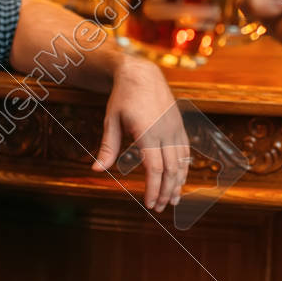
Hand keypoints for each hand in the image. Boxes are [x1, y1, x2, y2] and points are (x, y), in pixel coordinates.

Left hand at [91, 55, 188, 211]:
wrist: (141, 73)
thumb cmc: (123, 97)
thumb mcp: (110, 120)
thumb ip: (108, 147)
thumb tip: (96, 170)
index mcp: (147, 132)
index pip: (154, 168)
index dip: (153, 188)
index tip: (149, 204)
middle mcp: (165, 131)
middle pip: (170, 170)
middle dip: (165, 191)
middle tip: (159, 207)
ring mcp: (175, 128)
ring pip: (181, 162)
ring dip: (178, 183)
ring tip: (173, 200)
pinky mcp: (179, 125)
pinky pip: (185, 151)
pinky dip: (184, 168)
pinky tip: (180, 179)